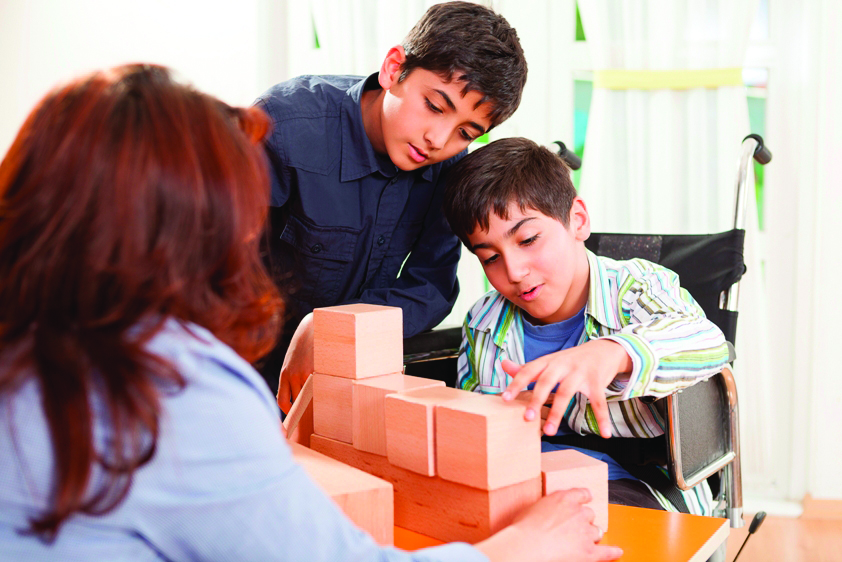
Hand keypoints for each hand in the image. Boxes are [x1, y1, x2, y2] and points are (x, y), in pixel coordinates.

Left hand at [277, 313, 314, 413]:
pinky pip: (318, 387)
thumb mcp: (292, 361)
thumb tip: (293, 395)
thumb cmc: (302, 346)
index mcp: (284, 374)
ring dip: (313, 399)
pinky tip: (326, 388)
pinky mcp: (317, 370)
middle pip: (296, 401)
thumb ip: (291, 376)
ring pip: (308, 395)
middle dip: (301, 408)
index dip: (287, 411)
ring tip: (319, 400)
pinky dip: (321, 390)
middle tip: (308, 414)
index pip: (282, 400)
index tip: (293, 414)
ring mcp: (305, 374)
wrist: (312, 328)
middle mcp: (292, 375)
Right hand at [475, 488, 621, 561]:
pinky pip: (605, 551)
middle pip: (589, 514)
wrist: (527, 547)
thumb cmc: (523, 530)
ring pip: (596, 531)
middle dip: (584, 520)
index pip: (581, 494)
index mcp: (564, 499)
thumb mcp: (531, 508)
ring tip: (583, 539)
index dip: (585, 497)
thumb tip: (542, 513)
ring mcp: (585, 533)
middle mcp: (578, 513)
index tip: (586, 498)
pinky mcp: (589, 552)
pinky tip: (616, 551)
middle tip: (574, 527)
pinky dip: (612, 551)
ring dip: (591, 534)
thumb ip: (544, 507)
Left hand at [501, 339, 631, 437]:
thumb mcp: (548, 362)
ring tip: (549, 432)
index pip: (528, 371)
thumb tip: (503, 365)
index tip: (505, 399)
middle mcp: (562, 364)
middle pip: (546, 381)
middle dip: (536, 400)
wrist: (603, 349)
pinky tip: (604, 434)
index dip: (516, 384)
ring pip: (566, 393)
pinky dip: (602, 418)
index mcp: (548, 361)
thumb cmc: (570, 360)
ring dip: (557, 413)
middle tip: (527, 418)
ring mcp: (580, 372)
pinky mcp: (597, 380)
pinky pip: (598, 401)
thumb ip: (527, 368)